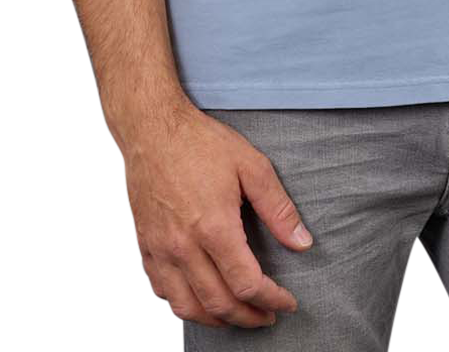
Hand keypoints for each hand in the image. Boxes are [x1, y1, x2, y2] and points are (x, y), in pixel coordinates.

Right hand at [123, 97, 312, 329]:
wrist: (152, 128)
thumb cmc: (200, 143)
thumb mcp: (251, 165)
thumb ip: (278, 208)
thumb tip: (302, 242)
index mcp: (213, 227)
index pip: (247, 284)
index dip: (272, 300)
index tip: (287, 302)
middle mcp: (183, 245)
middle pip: (219, 304)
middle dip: (249, 317)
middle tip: (267, 315)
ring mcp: (160, 249)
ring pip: (187, 307)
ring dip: (216, 320)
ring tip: (238, 315)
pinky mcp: (145, 245)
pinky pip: (163, 290)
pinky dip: (184, 304)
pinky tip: (200, 297)